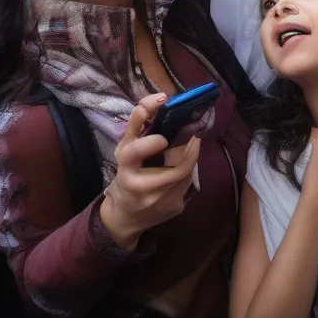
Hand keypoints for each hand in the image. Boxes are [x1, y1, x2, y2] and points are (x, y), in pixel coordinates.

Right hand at [100, 94, 200, 250]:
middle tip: (194, 128)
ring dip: (192, 153)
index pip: (134, 154)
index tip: (163, 137)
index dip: (148, 144)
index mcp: (125, 171)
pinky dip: (190, 166)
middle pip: (174, 169)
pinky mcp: (175, 208)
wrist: (125, 218)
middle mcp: (142, 190)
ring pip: (186, 174)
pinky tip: (188, 157)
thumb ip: (136, 126)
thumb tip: (158, 99)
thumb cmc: (124, 177)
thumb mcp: (123, 151)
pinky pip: (188, 182)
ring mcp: (160, 203)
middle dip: (189, 147)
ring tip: (194, 138)